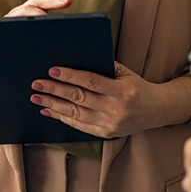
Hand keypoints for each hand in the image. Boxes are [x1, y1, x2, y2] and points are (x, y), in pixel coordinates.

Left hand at [29, 60, 164, 138]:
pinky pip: (78, 125)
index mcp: (122, 91)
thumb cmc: (137, 86)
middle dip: (55, 90)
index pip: (91, 82)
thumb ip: (103, 67)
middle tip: (36, 83)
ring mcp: (109, 124)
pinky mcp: (104, 133)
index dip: (70, 76)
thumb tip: (74, 58)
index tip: (52, 70)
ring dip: (53, 104)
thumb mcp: (125, 73)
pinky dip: (61, 117)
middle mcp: (115, 109)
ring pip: (75, 114)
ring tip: (36, 96)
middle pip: (79, 98)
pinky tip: (48, 109)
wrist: (155, 111)